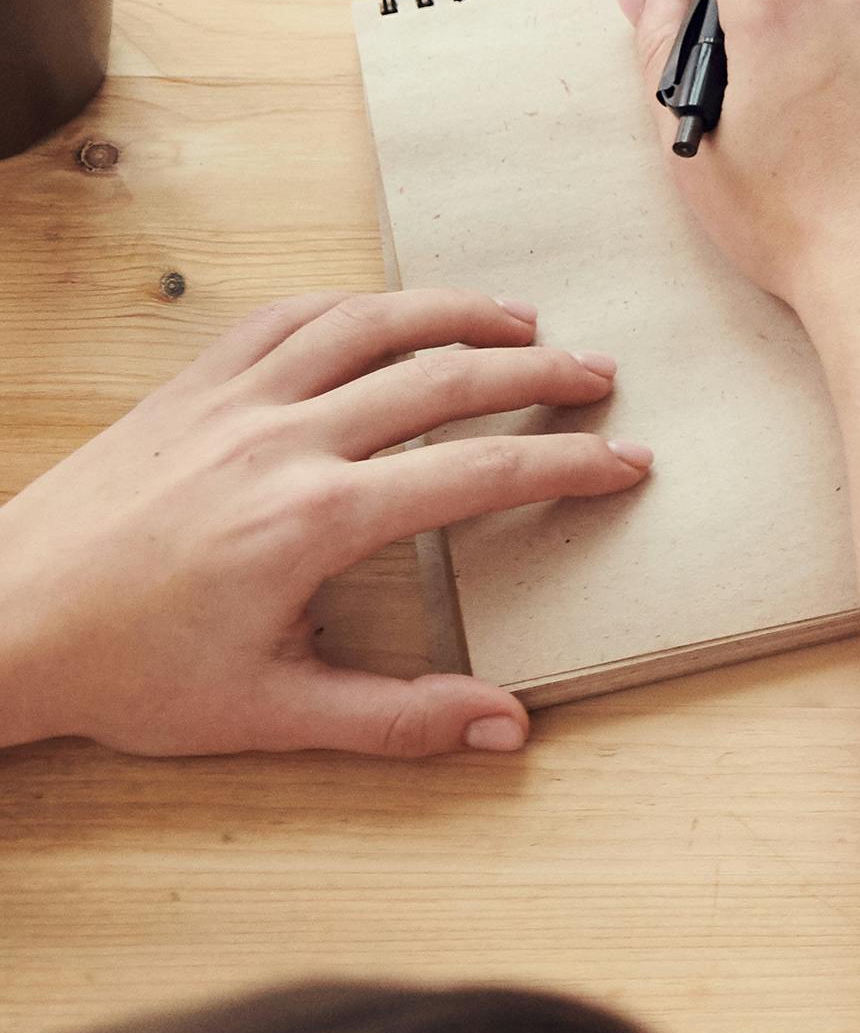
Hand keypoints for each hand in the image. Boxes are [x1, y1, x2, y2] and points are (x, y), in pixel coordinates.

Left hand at [0, 294, 646, 757]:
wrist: (0, 624)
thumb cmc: (122, 673)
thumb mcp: (265, 714)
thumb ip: (394, 718)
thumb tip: (504, 727)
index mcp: (313, 520)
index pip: (478, 474)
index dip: (567, 468)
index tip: (625, 463)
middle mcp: (283, 441)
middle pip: (444, 376)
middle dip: (539, 373)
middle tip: (600, 376)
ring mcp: (233, 402)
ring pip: (370, 322)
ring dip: (456, 313)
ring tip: (520, 319)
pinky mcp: (189, 388)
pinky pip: (287, 318)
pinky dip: (355, 305)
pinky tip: (390, 313)